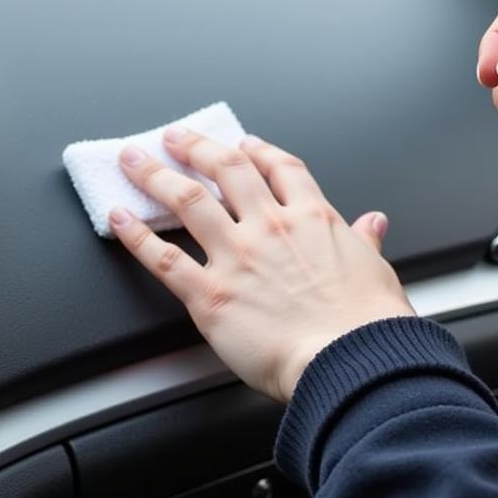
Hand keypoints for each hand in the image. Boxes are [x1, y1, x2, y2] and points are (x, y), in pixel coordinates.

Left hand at [108, 128, 414, 401]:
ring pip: (188, 200)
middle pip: (227, 170)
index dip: (259, 152)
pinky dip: (136, 235)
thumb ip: (367, 241)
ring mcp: (237, 257)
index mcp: (313, 219)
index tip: (245, 145)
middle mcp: (270, 228)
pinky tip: (119, 219)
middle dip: (197, 147)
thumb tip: (373, 223)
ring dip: (156, 175)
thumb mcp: (377, 270)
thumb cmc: (367, 325)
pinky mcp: (211, 294)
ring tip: (134, 161)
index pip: (282, 169)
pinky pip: (164, 257)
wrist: (349, 359)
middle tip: (176, 138)